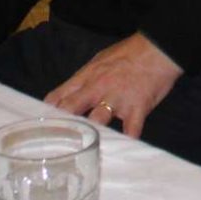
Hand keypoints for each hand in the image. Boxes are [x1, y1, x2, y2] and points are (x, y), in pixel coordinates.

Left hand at [46, 34, 181, 138]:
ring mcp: (117, 100)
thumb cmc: (128, 53)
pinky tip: (122, 150)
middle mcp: (98, 88)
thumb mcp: (99, 60)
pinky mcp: (137, 109)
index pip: (59, 96)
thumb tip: (67, 96)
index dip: (47, 112)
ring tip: (84, 150)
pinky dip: (127, 142)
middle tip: (53, 143)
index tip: (41, 126)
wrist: (158, 49)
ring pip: (98, 121)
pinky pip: (130, 131)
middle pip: (71, 109)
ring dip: (91, 135)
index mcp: (87, 76)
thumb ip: (84, 79)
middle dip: (60, 125)